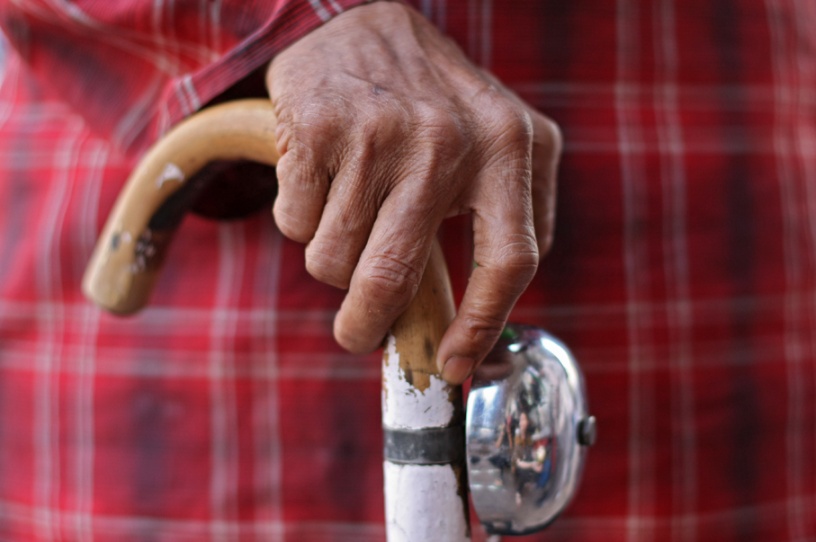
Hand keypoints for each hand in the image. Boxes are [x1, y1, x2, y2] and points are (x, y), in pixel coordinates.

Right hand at [266, 1, 560, 383]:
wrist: (364, 20)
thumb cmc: (438, 102)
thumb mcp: (503, 140)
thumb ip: (518, 213)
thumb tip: (492, 320)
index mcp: (509, 148)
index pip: (510, 260)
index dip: (481, 326)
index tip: (451, 366)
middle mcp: (447, 139)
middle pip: (395, 277)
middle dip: (367, 324)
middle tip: (357, 333)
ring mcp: (377, 132)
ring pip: (333, 259)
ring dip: (334, 259)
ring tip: (350, 213)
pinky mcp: (317, 126)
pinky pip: (295, 224)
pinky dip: (302, 219)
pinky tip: (323, 178)